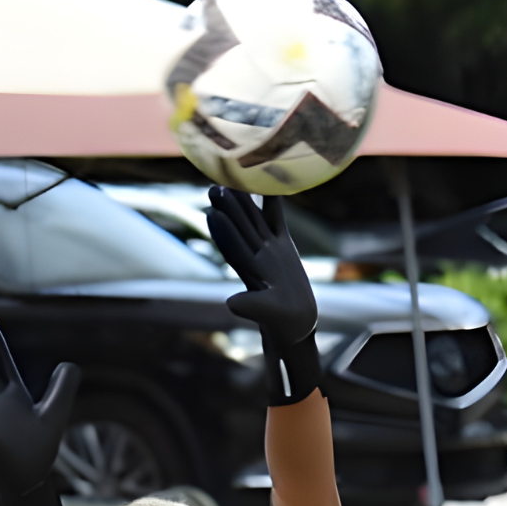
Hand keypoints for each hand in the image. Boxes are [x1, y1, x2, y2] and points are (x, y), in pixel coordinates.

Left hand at [207, 188, 317, 345]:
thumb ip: (249, 306)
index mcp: (253, 273)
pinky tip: (270, 185)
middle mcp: (257, 257)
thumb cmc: (281, 322)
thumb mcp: (266, 314)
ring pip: (255, 221)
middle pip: (241, 230)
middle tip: (213, 188)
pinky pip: (276, 221)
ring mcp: (269, 250)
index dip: (225, 233)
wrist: (293, 324)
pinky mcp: (283, 248)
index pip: (236, 249)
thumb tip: (230, 303)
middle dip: (228, 211)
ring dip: (243, 202)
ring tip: (231, 182)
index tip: (213, 214)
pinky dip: (273, 204)